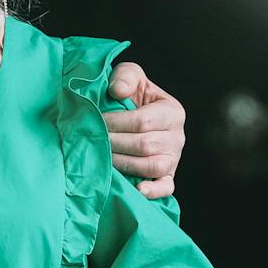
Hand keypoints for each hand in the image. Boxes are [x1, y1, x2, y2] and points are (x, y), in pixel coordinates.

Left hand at [105, 61, 185, 199]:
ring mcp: (174, 158)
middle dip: (113, 143)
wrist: (133, 114)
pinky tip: (138, 190)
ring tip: (101, 157)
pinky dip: (153, 191)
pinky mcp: (168, 176)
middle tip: (90, 140)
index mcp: (172, 112)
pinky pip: (166, 187)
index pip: (142, 121)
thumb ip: (125, 77)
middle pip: (144, 145)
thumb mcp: (130, 76)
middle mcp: (177, 137)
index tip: (93, 121)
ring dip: (122, 163)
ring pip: (150, 166)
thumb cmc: (131, 95)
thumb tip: (117, 91)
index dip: (114, 123)